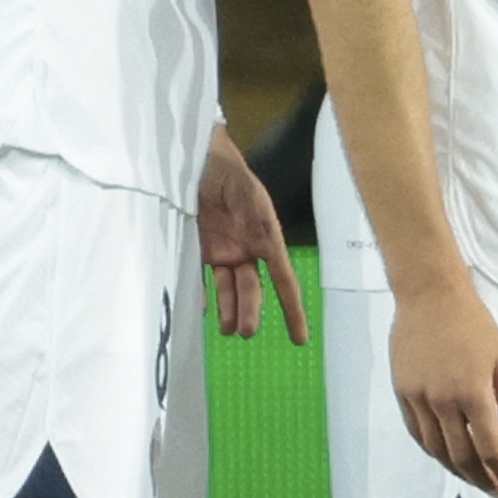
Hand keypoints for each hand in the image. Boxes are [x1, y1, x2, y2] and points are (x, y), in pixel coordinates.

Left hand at [198, 128, 306, 343]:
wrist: (198, 159)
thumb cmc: (227, 171)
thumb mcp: (244, 189)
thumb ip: (251, 214)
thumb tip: (263, 244)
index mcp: (265, 239)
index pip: (283, 279)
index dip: (292, 308)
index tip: (300, 337)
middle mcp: (247, 250)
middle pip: (253, 289)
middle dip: (251, 312)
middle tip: (245, 333)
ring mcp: (224, 251)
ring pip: (229, 289)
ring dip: (229, 310)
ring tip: (228, 330)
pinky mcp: (201, 249)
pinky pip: (202, 278)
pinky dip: (202, 295)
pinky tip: (200, 311)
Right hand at [390, 271, 497, 494]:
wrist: (430, 297)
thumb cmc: (471, 323)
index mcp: (474, 393)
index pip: (491, 447)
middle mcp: (444, 401)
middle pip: (462, 455)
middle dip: (481, 478)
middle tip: (494, 489)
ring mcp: (419, 397)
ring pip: (436, 448)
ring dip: (455, 469)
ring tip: (471, 477)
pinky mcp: (403, 391)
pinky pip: (417, 431)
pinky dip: (431, 448)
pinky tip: (444, 454)